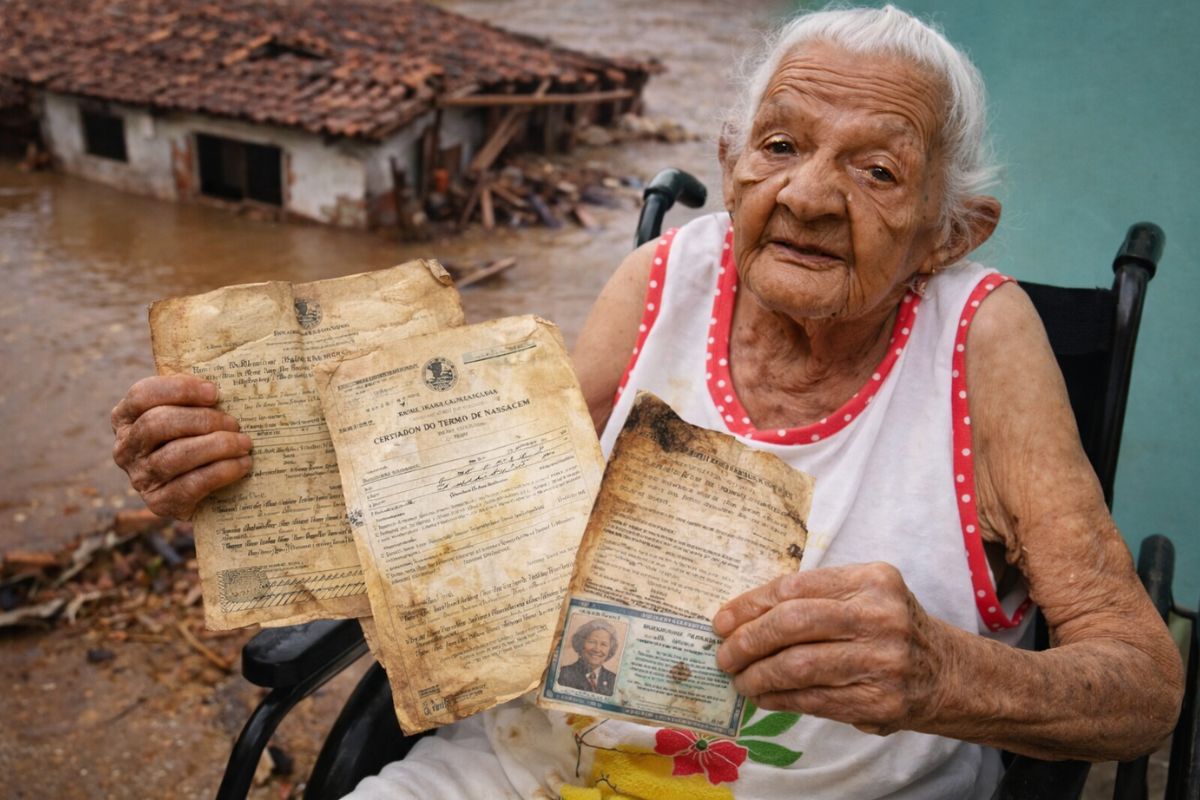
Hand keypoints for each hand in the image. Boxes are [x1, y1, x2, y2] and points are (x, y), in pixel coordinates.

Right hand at [111, 375, 251, 519]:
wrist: (200, 493)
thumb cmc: (194, 440)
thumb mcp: (187, 415)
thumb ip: (194, 399)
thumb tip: (222, 383)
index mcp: (125, 418)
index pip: (142, 395)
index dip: (179, 389)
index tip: (214, 392)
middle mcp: (126, 448)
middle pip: (158, 424)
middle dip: (202, 419)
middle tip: (234, 422)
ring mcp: (140, 477)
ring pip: (176, 455)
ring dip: (217, 446)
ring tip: (244, 443)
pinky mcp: (159, 503)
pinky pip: (192, 484)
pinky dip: (222, 471)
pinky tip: (242, 464)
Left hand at [713, 562, 948, 735]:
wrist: (948, 673)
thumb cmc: (890, 628)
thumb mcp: (864, 596)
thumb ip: (815, 598)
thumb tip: (741, 617)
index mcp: (872, 580)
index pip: (794, 588)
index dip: (749, 605)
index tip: (721, 621)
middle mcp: (880, 616)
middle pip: (793, 623)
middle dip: (747, 640)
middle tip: (724, 655)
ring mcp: (883, 661)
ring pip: (799, 665)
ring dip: (758, 675)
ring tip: (741, 679)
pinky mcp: (881, 702)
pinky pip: (814, 699)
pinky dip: (780, 699)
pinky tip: (764, 696)